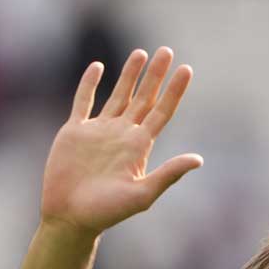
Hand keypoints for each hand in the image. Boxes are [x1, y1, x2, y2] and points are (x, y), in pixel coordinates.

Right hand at [40, 47, 202, 236]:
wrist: (70, 217)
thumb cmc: (107, 212)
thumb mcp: (142, 194)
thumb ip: (169, 174)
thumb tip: (198, 160)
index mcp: (139, 147)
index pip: (162, 112)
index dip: (175, 91)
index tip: (186, 70)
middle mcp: (122, 135)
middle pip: (144, 98)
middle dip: (155, 75)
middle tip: (167, 51)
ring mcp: (98, 131)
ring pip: (118, 95)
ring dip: (129, 75)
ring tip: (141, 52)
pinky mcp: (75, 131)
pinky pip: (83, 101)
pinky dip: (89, 83)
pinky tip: (98, 67)